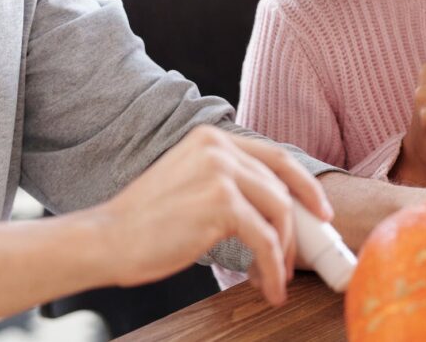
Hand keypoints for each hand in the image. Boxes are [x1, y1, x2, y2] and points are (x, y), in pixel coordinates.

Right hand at [93, 125, 331, 304]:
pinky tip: (268, 286)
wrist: (105, 240)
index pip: (276, 157)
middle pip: (282, 188)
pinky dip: (273, 267)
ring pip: (279, 213)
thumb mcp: (190, 184)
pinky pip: (265, 240)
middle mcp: (219, 148)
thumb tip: (273, 207)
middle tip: (297, 260)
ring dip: (284, 253)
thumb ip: (227, 183)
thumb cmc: (145, 223)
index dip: (305, 186)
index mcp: (212, 139)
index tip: (321, 213)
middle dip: (296, 229)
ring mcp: (221, 173)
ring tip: (275, 279)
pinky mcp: (221, 204)